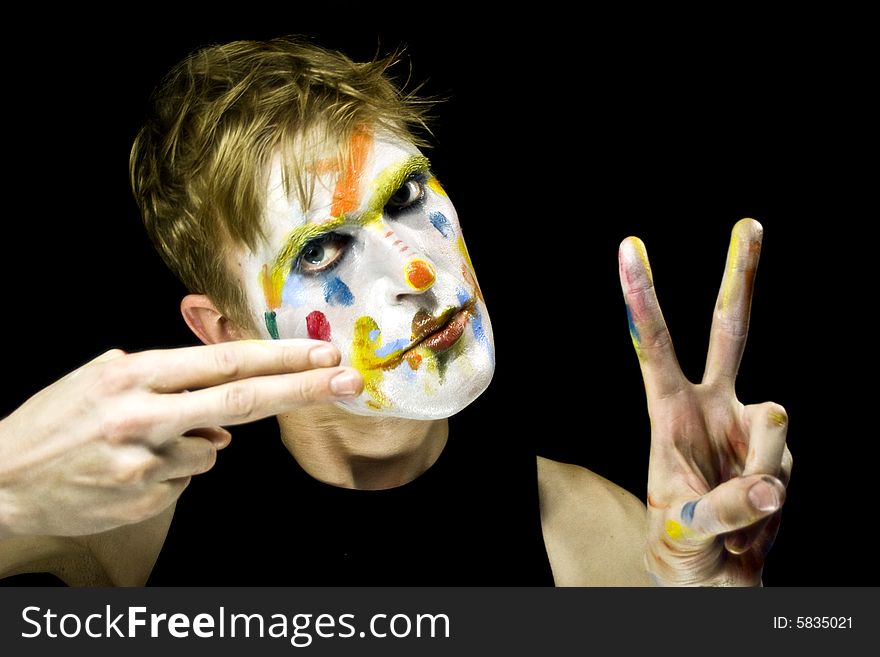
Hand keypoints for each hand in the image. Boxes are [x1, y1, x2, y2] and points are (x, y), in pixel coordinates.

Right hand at [0, 340, 361, 537]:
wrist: (2, 481)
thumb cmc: (58, 422)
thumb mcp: (104, 377)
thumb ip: (169, 382)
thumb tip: (226, 414)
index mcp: (134, 374)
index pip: (226, 362)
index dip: (281, 357)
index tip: (324, 352)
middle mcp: (142, 414)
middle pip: (243, 400)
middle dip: (303, 388)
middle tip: (347, 379)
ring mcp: (144, 461)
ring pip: (212, 449)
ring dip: (196, 443)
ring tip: (140, 443)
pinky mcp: (145, 497)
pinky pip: (186, 478)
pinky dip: (173, 469)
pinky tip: (131, 468)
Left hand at [618, 219, 791, 585]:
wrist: (718, 576)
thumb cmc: (686, 543)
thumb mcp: (687, 528)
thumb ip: (724, 508)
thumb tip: (770, 487)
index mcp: (671, 411)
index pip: (654, 347)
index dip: (643, 299)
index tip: (630, 247)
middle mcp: (714, 407)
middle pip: (732, 332)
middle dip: (740, 277)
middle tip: (748, 224)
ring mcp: (753, 428)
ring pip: (774, 426)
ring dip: (758, 474)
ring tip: (735, 514)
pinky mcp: (781, 456)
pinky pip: (783, 473)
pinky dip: (766, 505)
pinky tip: (752, 521)